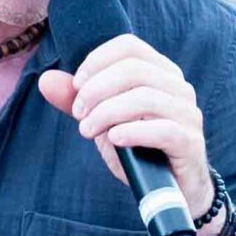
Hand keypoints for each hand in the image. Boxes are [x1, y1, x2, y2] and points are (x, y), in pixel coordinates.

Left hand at [40, 34, 213, 220]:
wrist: (172, 189)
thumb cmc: (139, 149)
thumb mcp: (104, 121)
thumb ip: (78, 101)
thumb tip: (45, 80)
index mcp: (160, 72)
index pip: (129, 47)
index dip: (97, 61)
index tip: (77, 86)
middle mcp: (178, 87)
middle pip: (135, 69)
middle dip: (97, 90)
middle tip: (78, 115)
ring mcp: (188, 114)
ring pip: (146, 98)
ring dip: (108, 113)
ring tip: (88, 131)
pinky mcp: (190, 142)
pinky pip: (162, 130)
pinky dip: (132, 132)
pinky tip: (114, 140)